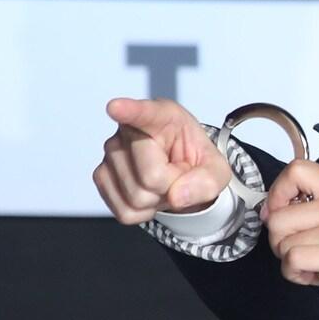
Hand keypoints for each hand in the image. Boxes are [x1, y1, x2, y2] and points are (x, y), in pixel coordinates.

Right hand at [92, 98, 232, 223]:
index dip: (129, 111)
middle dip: (172, 186)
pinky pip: (125, 211)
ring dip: (157, 199)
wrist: (180, 173)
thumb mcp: (217, 169)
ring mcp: (111, 153)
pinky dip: (144, 211)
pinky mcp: (101, 176)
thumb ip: (209, 180)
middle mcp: (130, 130)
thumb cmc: (195, 161)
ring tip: (163, 181)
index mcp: (163, 117)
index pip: (143, 113)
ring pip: (137, 197)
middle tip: (176, 174)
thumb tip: (176, 196)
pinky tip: (149, 192)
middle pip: (152, 176)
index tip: (116, 108)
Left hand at [263, 161, 318, 319]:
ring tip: (313, 269)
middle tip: (299, 254)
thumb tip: (285, 218)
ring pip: (284, 242)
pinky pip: (294, 260)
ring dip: (290, 262)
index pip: (296, 169)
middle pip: (279, 215)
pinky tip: (317, 278)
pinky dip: (297, 275)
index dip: (277, 193)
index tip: (282, 215)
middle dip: (279, 241)